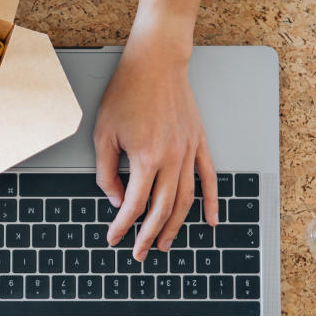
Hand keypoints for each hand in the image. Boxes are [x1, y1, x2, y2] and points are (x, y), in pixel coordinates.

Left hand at [93, 20, 217, 260]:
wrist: (156, 62)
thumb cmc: (127, 92)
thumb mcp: (104, 133)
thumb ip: (107, 172)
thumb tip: (116, 200)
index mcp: (145, 158)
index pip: (133, 205)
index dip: (122, 226)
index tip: (114, 238)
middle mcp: (171, 159)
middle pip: (161, 209)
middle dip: (148, 236)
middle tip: (140, 252)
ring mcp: (189, 152)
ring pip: (185, 200)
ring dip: (175, 227)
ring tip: (165, 243)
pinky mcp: (199, 143)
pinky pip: (209, 179)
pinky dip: (211, 203)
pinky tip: (210, 221)